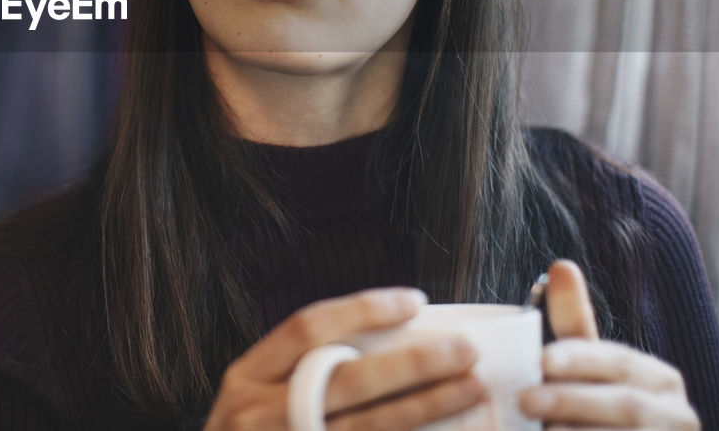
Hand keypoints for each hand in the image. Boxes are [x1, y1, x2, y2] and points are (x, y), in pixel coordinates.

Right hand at [203, 287, 489, 430]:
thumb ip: (303, 368)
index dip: (363, 310)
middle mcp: (258, 415)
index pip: (308, 326)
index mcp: (246, 377)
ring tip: (472, 389)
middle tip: (465, 349)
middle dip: (414, 363)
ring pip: (368, 429)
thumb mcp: (254, 395)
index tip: (415, 300)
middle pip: (347, 380)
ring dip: (428, 407)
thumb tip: (392, 335)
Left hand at [519, 260, 699, 429]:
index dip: (580, 360)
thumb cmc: (598, 415)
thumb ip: (576, 325)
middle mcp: (676, 413)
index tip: (542, 361)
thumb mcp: (587, 370)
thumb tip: (561, 265)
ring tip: (542, 430)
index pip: (618, 361)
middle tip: (526, 400)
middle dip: (571, 400)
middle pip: (623, 403)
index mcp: (659, 379)